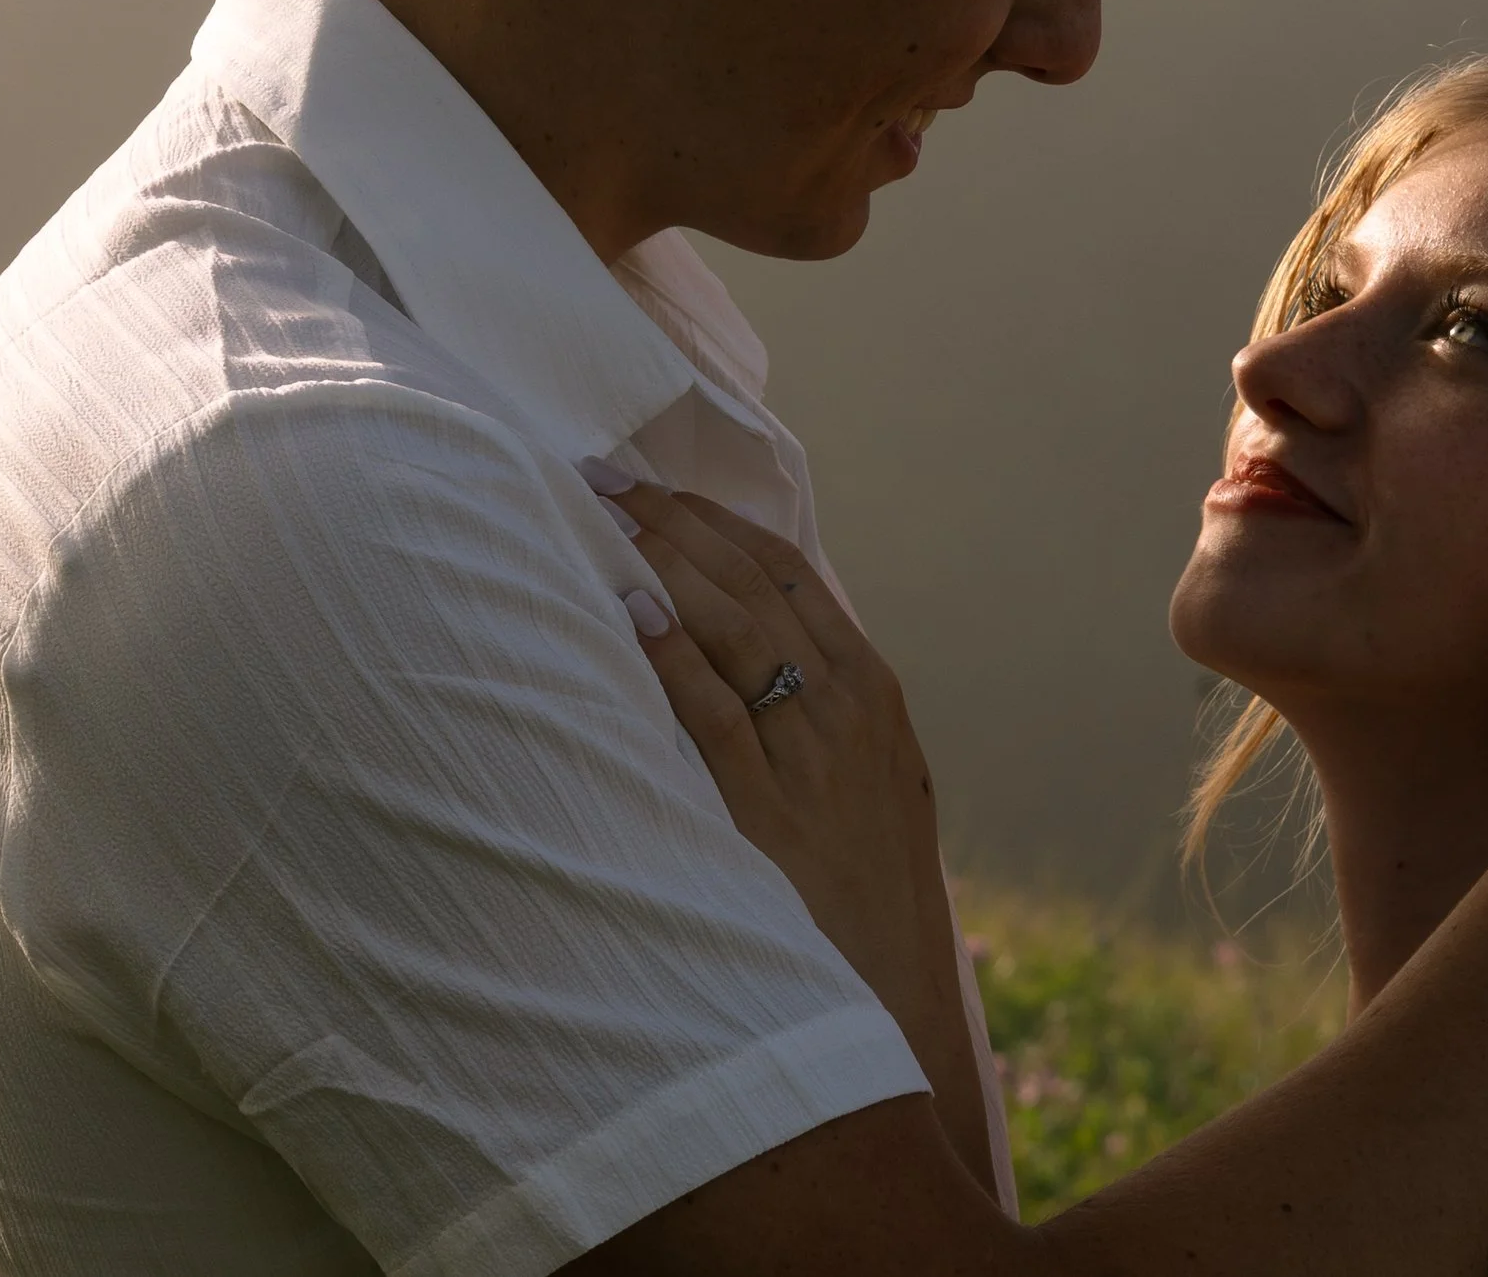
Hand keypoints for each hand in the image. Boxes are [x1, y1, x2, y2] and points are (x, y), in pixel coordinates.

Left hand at [595, 477, 997, 1195]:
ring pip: (730, 628)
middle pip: (752, 582)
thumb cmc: (864, 903)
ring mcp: (811, 757)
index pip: (790, 572)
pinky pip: (709, 711)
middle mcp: (847, 708)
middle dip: (672, 522)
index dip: (716, 521)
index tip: (653, 487)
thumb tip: (732, 657)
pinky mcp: (768, 811)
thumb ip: (811, 719)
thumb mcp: (863, 791)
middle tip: (599, 479)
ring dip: (658, 565)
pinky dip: (665, 654)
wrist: (891, 1008)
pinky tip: (620, 614)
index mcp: (872, 692)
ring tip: (595, 521)